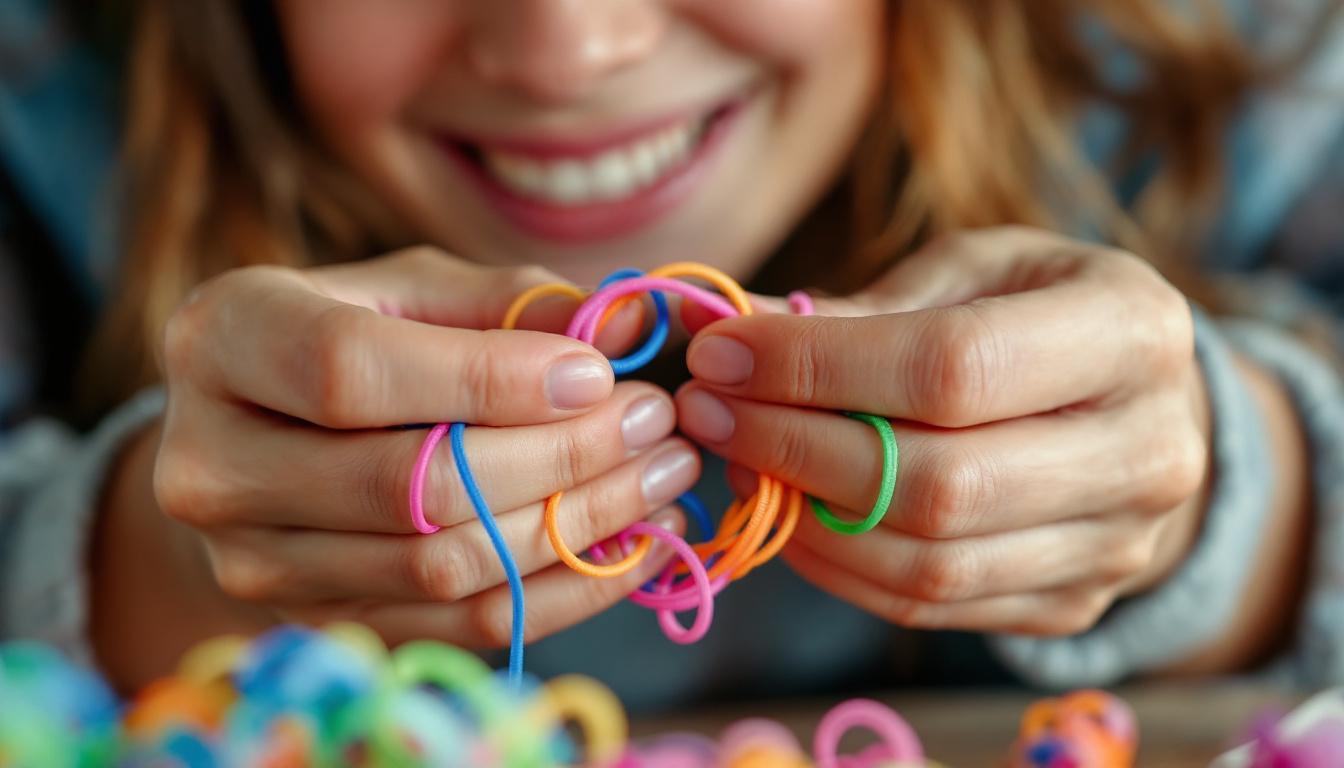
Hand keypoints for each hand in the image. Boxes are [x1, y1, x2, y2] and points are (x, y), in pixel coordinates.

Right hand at [96, 247, 697, 686]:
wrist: (268, 437)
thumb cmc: (350, 335)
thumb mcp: (415, 290)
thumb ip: (514, 300)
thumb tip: (633, 318)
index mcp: (226, 341)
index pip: (350, 371)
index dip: (487, 378)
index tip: (598, 372)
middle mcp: (213, 464)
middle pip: (409, 486)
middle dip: (561, 456)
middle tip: (657, 423)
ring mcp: (254, 562)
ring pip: (443, 566)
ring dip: (578, 525)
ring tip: (660, 477)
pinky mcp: (316, 624)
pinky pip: (459, 626)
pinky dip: (563, 590)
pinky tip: (630, 542)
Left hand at [675, 227, 1209, 635]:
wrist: (1141, 410)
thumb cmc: (1041, 314)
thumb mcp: (973, 272)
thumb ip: (863, 305)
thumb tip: (724, 325)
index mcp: (1129, 331)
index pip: (952, 367)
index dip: (818, 366)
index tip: (722, 353)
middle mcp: (1146, 451)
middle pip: (939, 482)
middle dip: (796, 447)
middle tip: (710, 412)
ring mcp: (1116, 546)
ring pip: (927, 564)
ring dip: (804, 517)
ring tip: (740, 459)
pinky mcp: (1072, 605)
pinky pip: (927, 608)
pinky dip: (836, 567)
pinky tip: (788, 512)